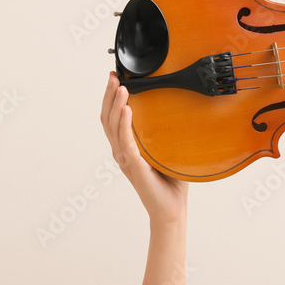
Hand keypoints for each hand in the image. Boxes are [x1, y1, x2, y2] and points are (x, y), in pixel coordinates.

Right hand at [100, 71, 187, 225]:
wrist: (171, 208)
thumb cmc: (169, 180)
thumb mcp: (166, 149)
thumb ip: (164, 132)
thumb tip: (176, 107)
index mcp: (126, 147)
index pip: (112, 117)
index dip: (110, 97)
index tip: (115, 78)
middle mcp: (121, 152)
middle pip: (108, 118)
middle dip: (109, 95)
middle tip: (114, 76)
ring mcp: (126, 160)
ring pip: (114, 127)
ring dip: (116, 105)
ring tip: (122, 87)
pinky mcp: (135, 167)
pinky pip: (126, 143)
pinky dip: (125, 125)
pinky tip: (127, 110)